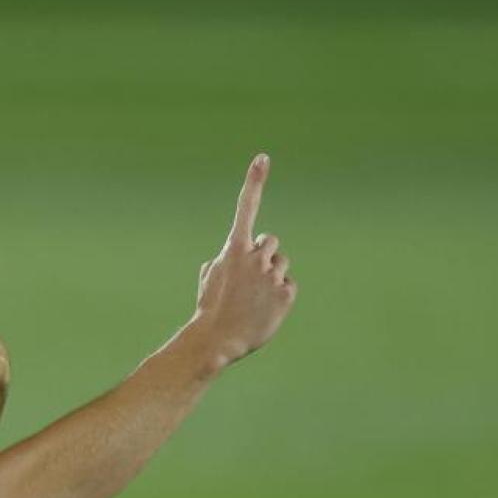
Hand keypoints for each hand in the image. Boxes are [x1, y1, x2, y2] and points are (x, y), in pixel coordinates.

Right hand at [192, 153, 296, 363]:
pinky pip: (288, 285)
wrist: (217, 339)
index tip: (263, 158)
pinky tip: (264, 309)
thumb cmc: (210, 308)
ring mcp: (272, 273)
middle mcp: (255, 255)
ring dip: (271, 276)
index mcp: (233, 248)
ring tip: (255, 299)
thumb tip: (224, 259)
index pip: (246, 207)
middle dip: (263, 255)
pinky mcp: (286, 292)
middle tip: (250, 280)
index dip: (254, 181)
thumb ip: (222, 260)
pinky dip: (279, 296)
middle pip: (270, 242)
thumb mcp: (209, 278)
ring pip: (281, 263)